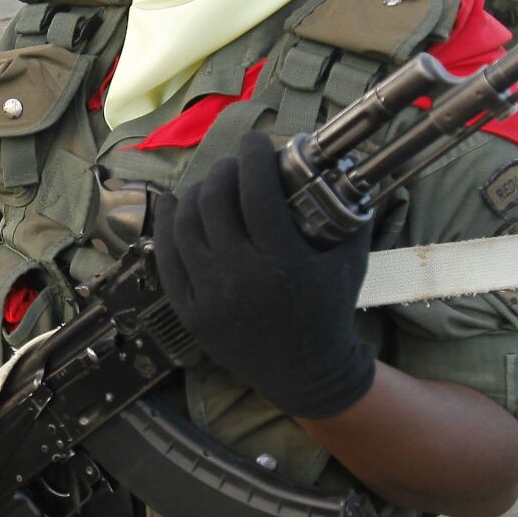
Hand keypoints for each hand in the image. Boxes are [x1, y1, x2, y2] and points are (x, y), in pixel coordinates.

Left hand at [150, 131, 375, 420]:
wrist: (307, 374)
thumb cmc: (329, 312)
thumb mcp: (349, 262)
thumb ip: (350, 213)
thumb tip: (348, 165)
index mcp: (283, 261)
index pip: (257, 190)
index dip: (254, 156)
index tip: (257, 141)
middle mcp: (241, 277)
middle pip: (215, 201)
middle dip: (224, 170)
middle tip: (235, 164)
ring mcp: (210, 296)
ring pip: (186, 225)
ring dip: (197, 192)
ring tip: (211, 184)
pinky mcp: (190, 312)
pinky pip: (167, 258)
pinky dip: (168, 224)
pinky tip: (175, 204)